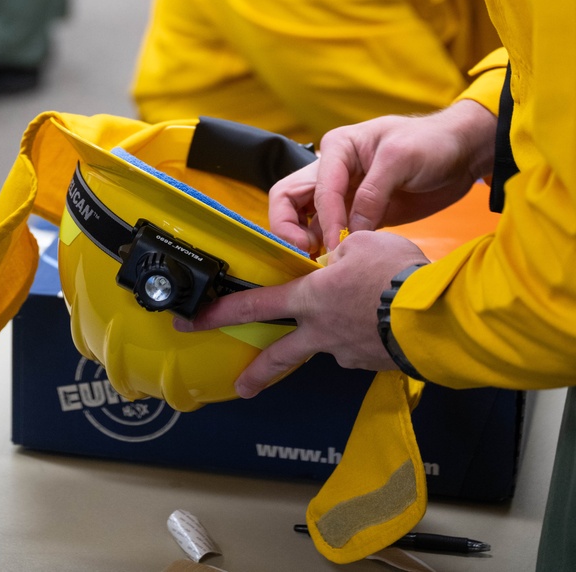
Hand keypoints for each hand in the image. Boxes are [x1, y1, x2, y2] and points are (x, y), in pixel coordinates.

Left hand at [174, 230, 427, 395]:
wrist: (435, 319)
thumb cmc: (396, 276)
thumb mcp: (361, 244)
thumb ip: (340, 253)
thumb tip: (337, 260)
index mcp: (311, 298)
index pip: (256, 304)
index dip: (222, 312)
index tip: (195, 322)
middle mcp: (322, 331)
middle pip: (281, 354)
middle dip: (257, 373)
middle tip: (240, 386)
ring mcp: (348, 352)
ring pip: (330, 346)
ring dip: (338, 334)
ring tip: (364, 312)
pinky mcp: (374, 364)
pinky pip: (363, 346)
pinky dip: (368, 333)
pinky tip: (384, 320)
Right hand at [269, 100, 497, 252]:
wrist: (461, 154)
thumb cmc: (431, 142)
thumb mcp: (401, 158)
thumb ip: (373, 193)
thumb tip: (352, 232)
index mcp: (337, 149)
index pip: (314, 188)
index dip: (324, 220)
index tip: (336, 247)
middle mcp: (333, 171)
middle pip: (290, 201)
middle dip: (290, 230)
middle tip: (307, 257)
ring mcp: (346, 195)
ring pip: (306, 220)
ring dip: (307, 243)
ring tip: (320, 267)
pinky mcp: (362, 215)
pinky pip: (335, 233)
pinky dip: (331, 250)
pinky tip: (339, 267)